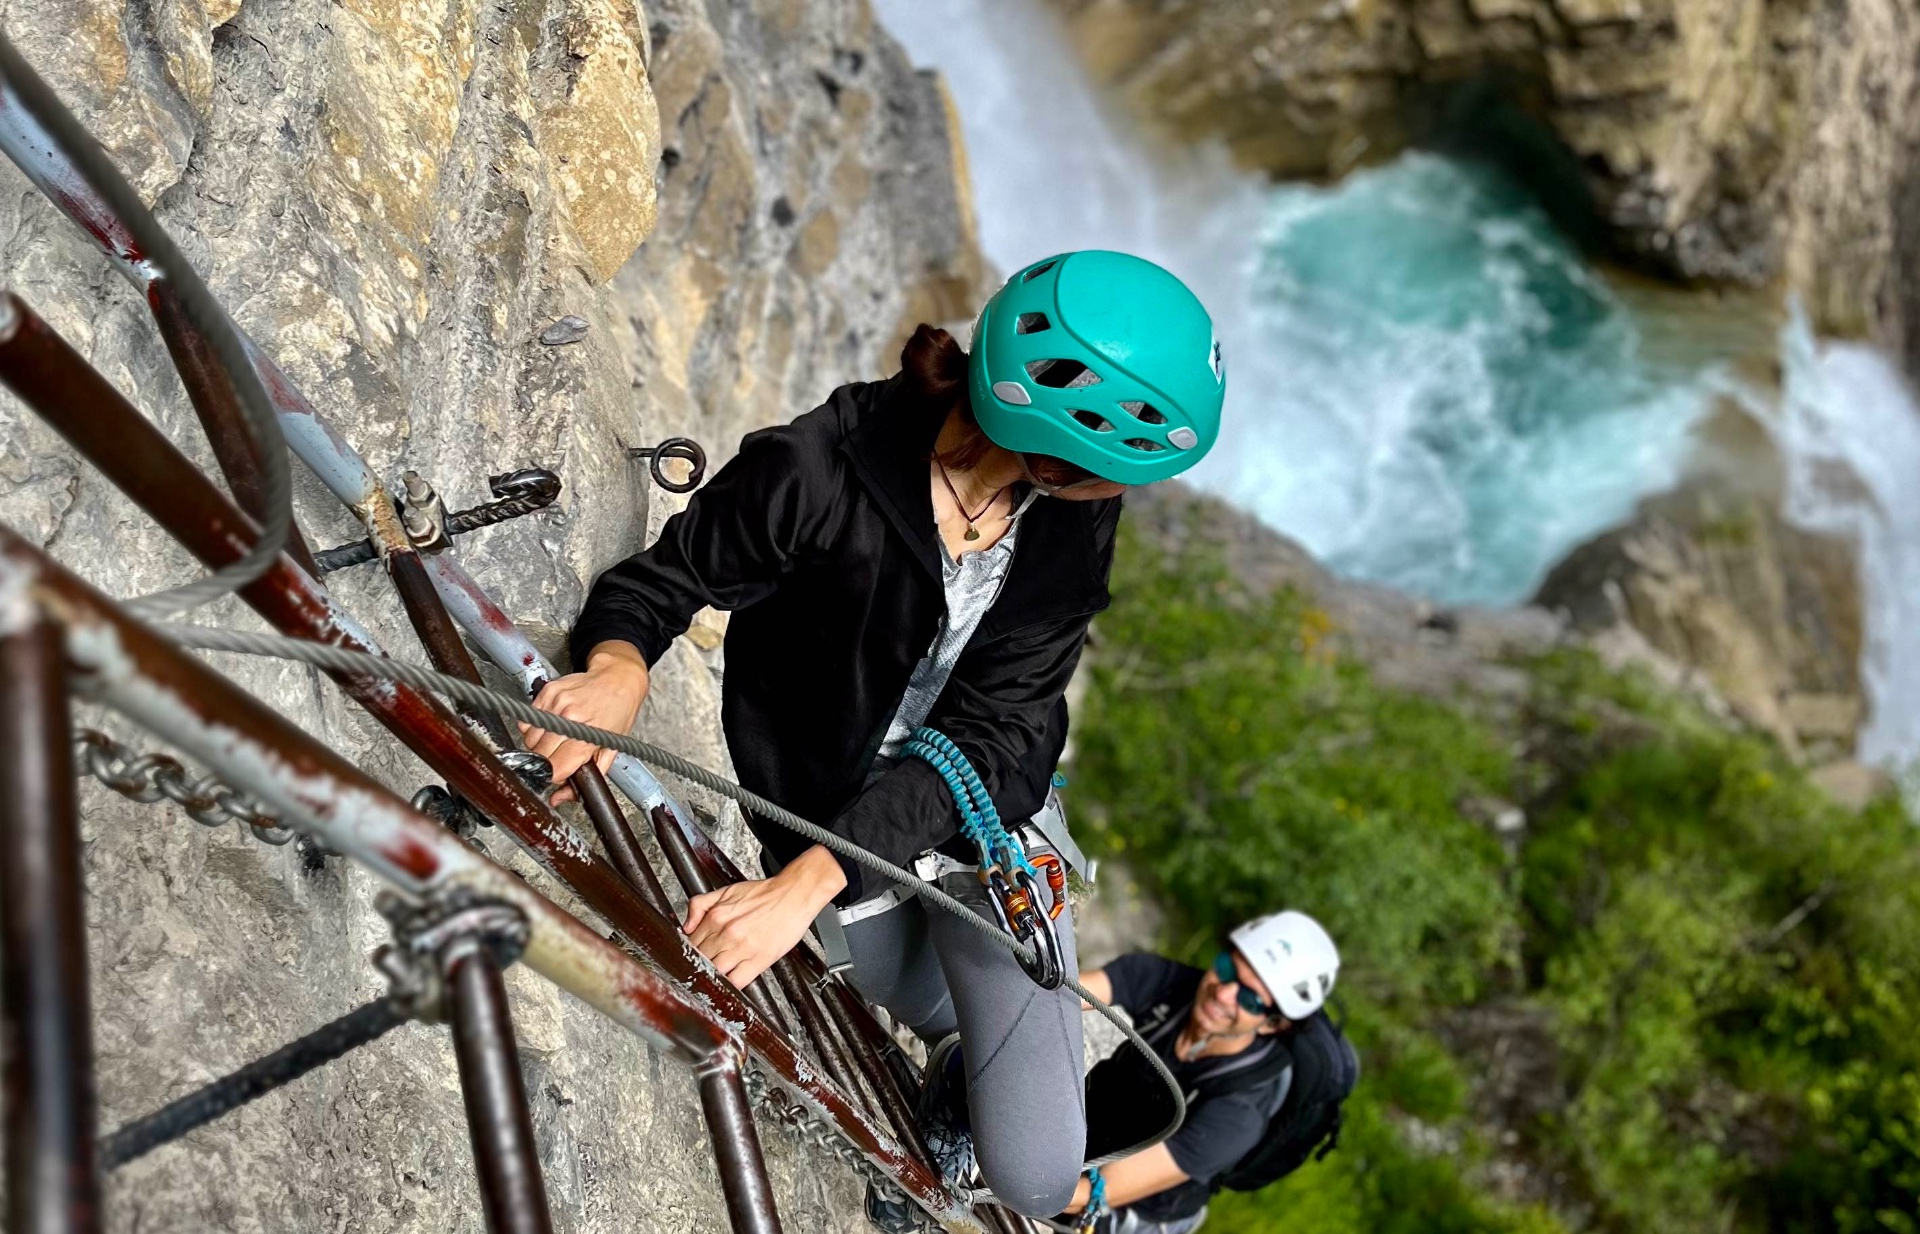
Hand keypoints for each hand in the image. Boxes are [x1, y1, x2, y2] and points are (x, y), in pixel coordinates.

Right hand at [520, 641, 649, 803]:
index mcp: (587, 736)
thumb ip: (588, 777)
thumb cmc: (618, 712)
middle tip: (561, 754)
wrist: (618, 678)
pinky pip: (529, 719)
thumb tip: (560, 798)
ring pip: (529, 738)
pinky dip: (536, 726)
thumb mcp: (612, 748)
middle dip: (547, 761)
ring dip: (539, 744)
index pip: (555, 768)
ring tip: (558, 737)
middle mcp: (570, 718)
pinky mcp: (548, 691)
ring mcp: (557, 703)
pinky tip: (553, 723)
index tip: (560, 772)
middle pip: (539, 755)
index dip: (554, 775)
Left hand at [683, 846, 846, 987]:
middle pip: (700, 961)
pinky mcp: (759, 960)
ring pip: (715, 973)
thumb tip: (686, 926)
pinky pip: (736, 982)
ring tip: (712, 980)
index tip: (690, 960)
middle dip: (698, 968)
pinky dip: (729, 988)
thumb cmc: (764, 894)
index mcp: (716, 917)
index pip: (690, 945)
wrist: (793, 894)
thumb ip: (700, 904)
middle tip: (699, 972)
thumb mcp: (726, 890)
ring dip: (711, 979)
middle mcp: (726, 933)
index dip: (688, 955)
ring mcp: (742, 948)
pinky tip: (728, 986)